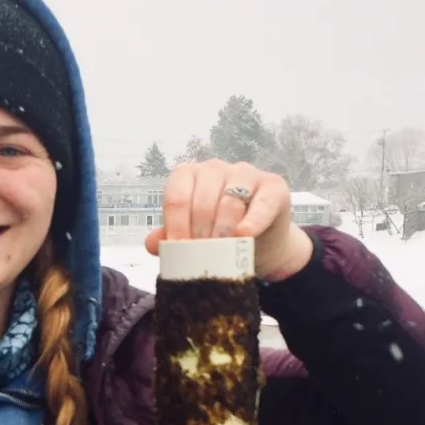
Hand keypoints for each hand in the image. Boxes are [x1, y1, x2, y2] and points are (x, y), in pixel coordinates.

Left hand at [143, 160, 313, 281]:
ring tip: (221, 252)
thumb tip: (152, 244)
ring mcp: (245, 173)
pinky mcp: (273, 186)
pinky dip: (253, 220)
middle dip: (200, 231)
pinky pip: (262, 202)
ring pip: (229, 201)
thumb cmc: (220, 236)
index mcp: (190, 177)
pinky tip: (244, 235)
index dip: (176, 222)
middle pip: (202, 199)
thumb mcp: (193, 238)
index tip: (178, 247)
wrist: (261, 245)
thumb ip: (170, 238)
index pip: (176, 194)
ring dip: (223, 230)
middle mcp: (215, 169)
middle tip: (202, 255)